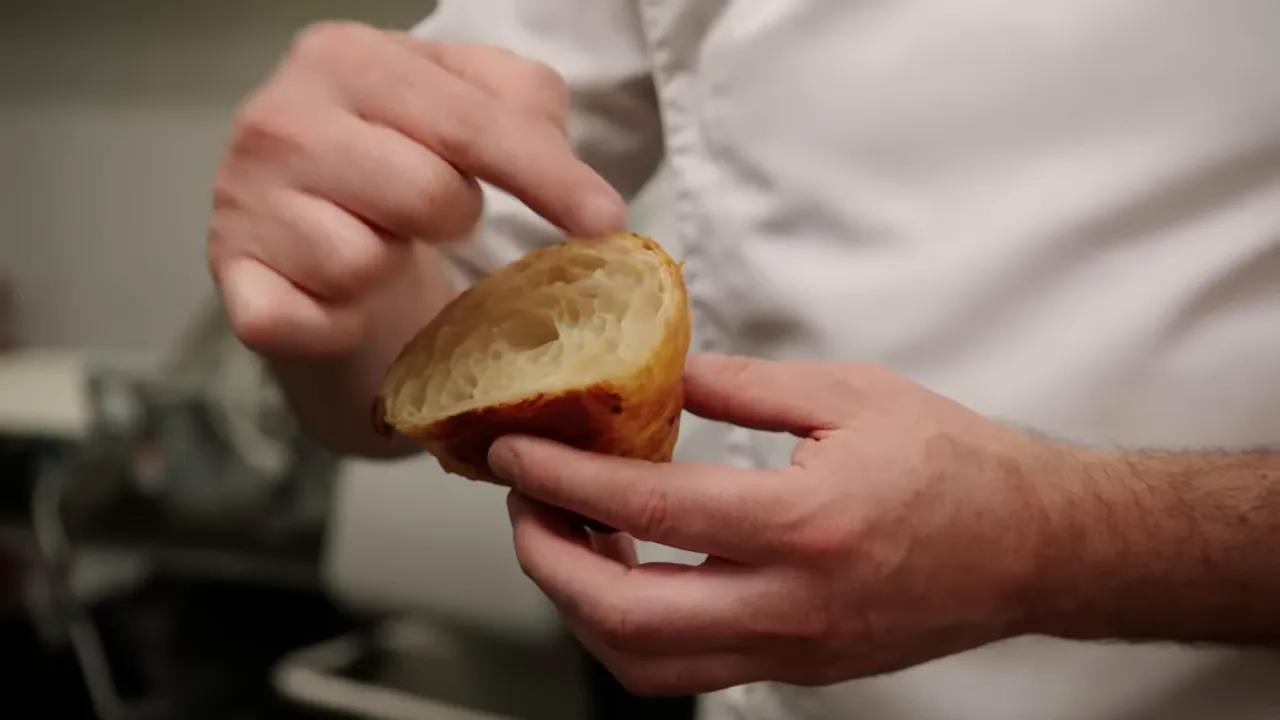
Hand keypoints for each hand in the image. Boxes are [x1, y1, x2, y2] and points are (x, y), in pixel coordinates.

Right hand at [208, 22, 625, 355]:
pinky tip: (337, 301)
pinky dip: (336, 324)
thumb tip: (571, 177)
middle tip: (430, 215)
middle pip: (429, 195)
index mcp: (342, 56)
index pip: (469, 122)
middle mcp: (277, 120)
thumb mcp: (468, 105)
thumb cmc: (401, 160)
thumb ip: (525, 107)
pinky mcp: (233, 282)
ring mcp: (241, 203)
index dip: (548, 177)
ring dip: (392, 268)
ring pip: (368, 263)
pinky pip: (304, 319)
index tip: (608, 223)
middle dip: (454, 218)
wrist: (309, 234)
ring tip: (374, 245)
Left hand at [492, 354, 1051, 695]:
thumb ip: (744, 386)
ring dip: (581, 606)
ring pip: (646, 665)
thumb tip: (662, 379)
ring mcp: (793, 650)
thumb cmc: (957, 464)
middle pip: (623, 616)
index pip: (648, 508)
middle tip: (523, 503)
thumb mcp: (851, 394)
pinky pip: (689, 670)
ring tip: (567, 537)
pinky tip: (630, 569)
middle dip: (546, 560)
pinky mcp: (798, 668)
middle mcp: (791, 604)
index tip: (515, 451)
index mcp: (803, 523)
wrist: (1033, 546)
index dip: (562, 480)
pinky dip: (633, 629)